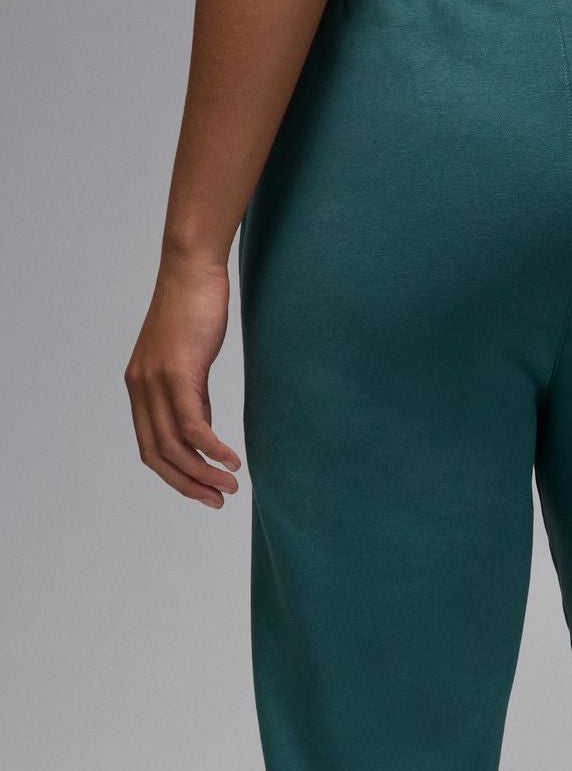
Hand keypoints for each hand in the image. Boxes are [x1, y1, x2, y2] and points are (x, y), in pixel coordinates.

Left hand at [124, 257, 240, 504]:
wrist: (191, 270)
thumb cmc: (195, 309)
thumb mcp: (189, 360)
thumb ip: (191, 395)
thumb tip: (202, 429)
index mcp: (141, 387)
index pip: (150, 446)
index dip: (175, 477)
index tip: (205, 491)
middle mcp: (141, 387)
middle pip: (158, 454)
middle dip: (188, 484)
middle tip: (218, 500)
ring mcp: (157, 381)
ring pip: (174, 444)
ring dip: (203, 473)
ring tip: (231, 486)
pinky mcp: (178, 372)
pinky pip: (192, 424)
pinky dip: (212, 449)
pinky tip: (232, 460)